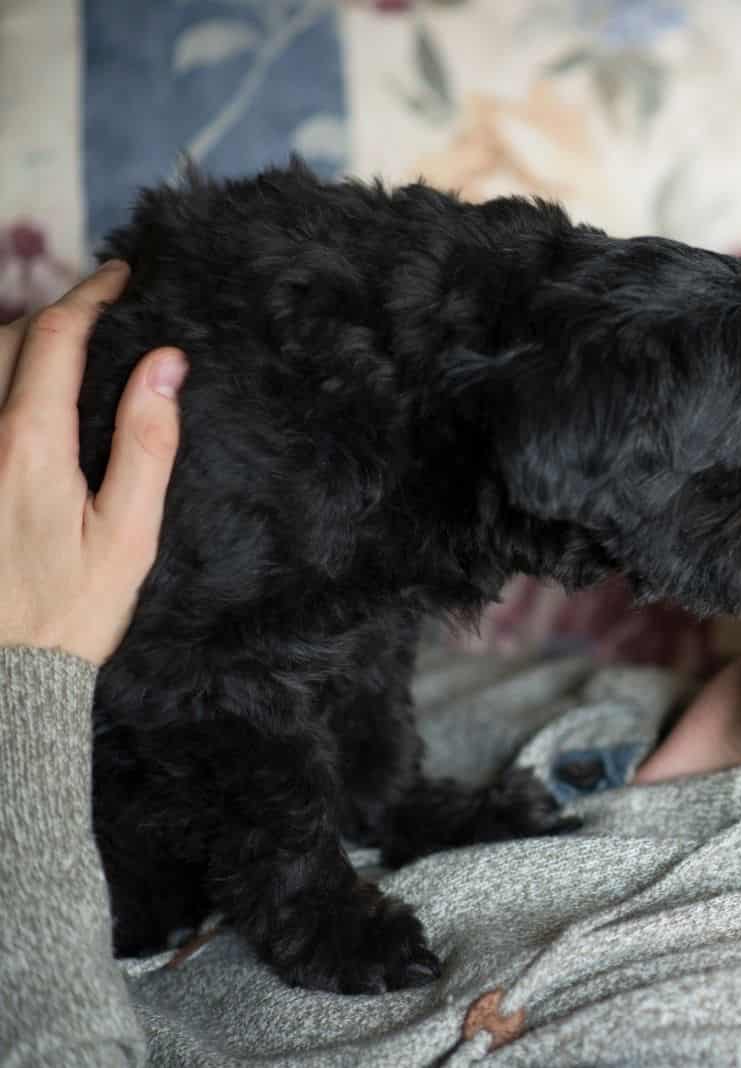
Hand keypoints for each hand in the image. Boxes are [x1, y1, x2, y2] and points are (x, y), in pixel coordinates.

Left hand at [0, 261, 186, 664]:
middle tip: (100, 310)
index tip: (123, 277)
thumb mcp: (129, 533)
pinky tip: (28, 398)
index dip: (92, 297)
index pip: (56, 339)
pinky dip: (2, 382)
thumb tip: (165, 363)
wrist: (3, 671)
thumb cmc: (75, 608)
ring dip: (20, 343)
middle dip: (55, 311)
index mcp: (31, 445)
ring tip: (65, 345)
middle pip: (8, 339)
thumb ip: (145, 442)